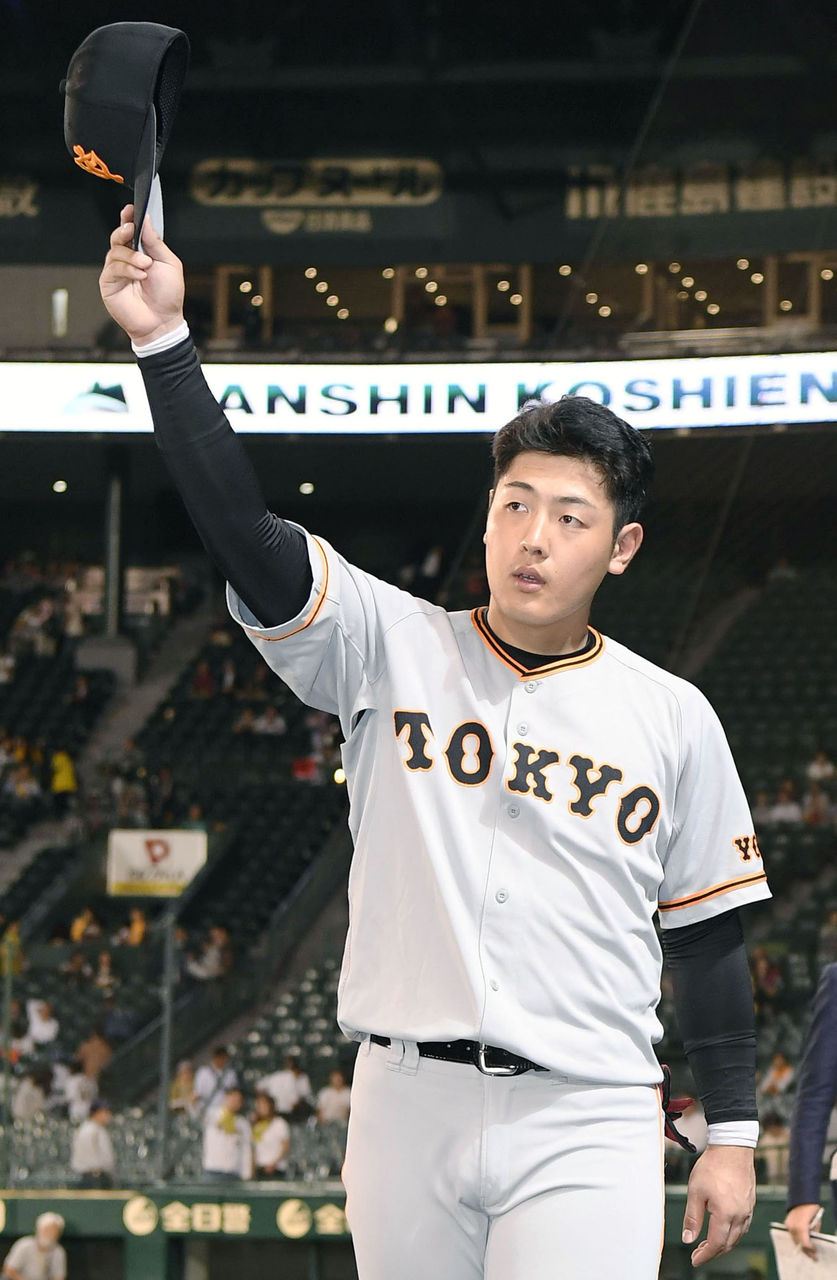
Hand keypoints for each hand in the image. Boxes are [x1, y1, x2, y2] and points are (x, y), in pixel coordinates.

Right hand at [99, 204, 184, 345]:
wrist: (163, 321)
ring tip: (146, 266)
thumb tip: (145, 220)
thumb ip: (155, 242)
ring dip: (132, 256)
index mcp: (142, 251)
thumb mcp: (168, 263)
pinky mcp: (109, 283)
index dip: (129, 218)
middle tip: (132, 229)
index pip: (131, 230)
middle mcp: (127, 259)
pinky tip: (139, 275)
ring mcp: (117, 271)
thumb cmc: (167, 295)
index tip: (131, 209)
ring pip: (115, 251)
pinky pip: (113, 268)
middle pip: (118, 236)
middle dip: (125, 230)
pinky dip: (127, 269)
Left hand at [682, 1145, 754, 1267]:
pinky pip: (743, 1225)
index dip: (704, 1255)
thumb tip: (688, 1239)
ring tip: (708, 1243)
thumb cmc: (713, 1166)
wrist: (732, 1147)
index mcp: (726, 1214)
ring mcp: (748, 1210)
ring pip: (737, 1236)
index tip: (694, 1260)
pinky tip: (723, 1228)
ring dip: (723, 1243)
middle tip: (698, 1253)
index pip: (716, 1244)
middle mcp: (740, 1215)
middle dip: (713, 1252)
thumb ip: (692, 1217)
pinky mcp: (750, 1203)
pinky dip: (732, 1233)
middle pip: (728, 1244)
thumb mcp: (696, 1191)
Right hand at [784, 1203, 821, 1258]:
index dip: (811, 1250)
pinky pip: (792, 1235)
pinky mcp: (786, 1224)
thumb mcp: (816, 1223)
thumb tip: (813, 1243)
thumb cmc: (811, 1209)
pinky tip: (801, 1243)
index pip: (805, 1244)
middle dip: (806, 1251)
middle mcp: (792, 1228)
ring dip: (801, 1245)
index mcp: (801, 1227)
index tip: (815, 1255)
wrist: (801, 1197)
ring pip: (794, 1240)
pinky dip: (797, 1239)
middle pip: (799, 1244)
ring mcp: (788, 1225)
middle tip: (813, 1257)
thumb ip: (813, 1234)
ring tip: (808, 1251)